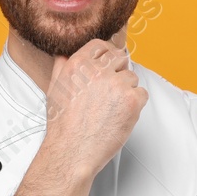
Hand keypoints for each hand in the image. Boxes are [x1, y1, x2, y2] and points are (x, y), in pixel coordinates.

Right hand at [42, 39, 146, 178]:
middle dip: (118, 71)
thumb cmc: (63, 126)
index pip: (100, 45)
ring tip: (112, 108)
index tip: (110, 62)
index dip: (107, 54)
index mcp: (78, 65)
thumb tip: (64, 56)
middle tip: (112, 90)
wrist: (72, 150)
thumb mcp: (54, 89)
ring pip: (132, 77)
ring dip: (126, 90)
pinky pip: (142, 94)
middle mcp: (98, 71)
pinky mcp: (131, 100)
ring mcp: (117, 84)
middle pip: (119, 58)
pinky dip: (135, 105)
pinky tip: (120, 115)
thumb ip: (61, 67)